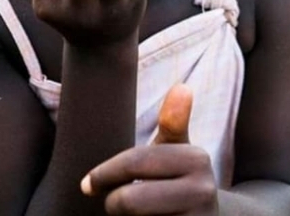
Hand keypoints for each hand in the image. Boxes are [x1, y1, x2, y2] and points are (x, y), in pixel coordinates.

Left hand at [81, 84, 217, 214]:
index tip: (87, 184)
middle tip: (114, 203)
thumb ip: (174, 123)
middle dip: (113, 203)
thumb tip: (182, 87)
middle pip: (128, 199)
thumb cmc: (177, 182)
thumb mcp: (176, 152)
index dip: (104, 174)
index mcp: (196, 158)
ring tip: (136, 215)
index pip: (134, 162)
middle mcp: (203, 190)